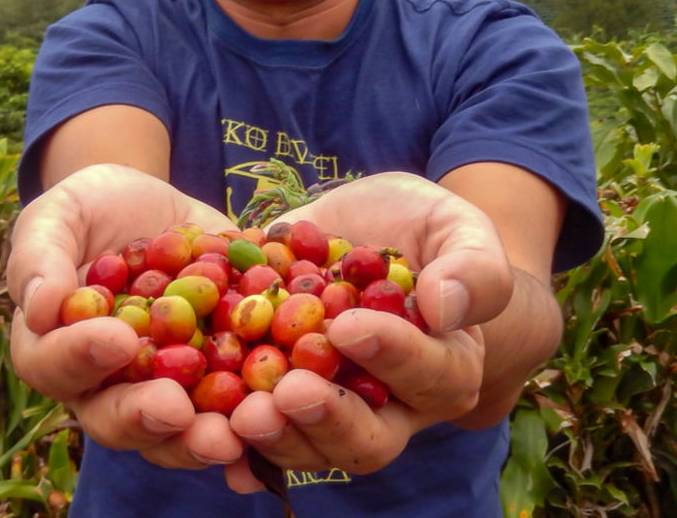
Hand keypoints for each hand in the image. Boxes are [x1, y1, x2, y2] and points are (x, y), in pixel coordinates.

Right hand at [7, 163, 242, 469]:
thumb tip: (39, 306)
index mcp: (54, 349)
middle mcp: (105, 385)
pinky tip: (282, 414)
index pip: (54, 366)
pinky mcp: (216, 379)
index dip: (81, 358)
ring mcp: (164, 388)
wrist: (153, 205)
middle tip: (177, 410)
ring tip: (233, 435)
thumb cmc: (89, 209)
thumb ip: (41, 255)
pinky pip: (235, 409)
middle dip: (147, 419)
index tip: (117, 339)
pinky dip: (257, 420)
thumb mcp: (59, 213)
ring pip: (176, 433)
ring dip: (203, 439)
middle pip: (116, 419)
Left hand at [223, 172, 513, 489]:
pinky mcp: (275, 401)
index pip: (427, 376)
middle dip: (326, 419)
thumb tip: (446, 307)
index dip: (391, 357)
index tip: (348, 327)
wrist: (363, 232)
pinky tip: (204, 435)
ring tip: (241, 412)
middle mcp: (390, 409)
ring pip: (307, 449)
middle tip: (290, 392)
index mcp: (444, 371)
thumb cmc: (423, 230)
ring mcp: (329, 412)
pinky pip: (254, 437)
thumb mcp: (457, 228)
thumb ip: (472, 268)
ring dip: (273, 436)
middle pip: (367, 440)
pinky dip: (229, 445)